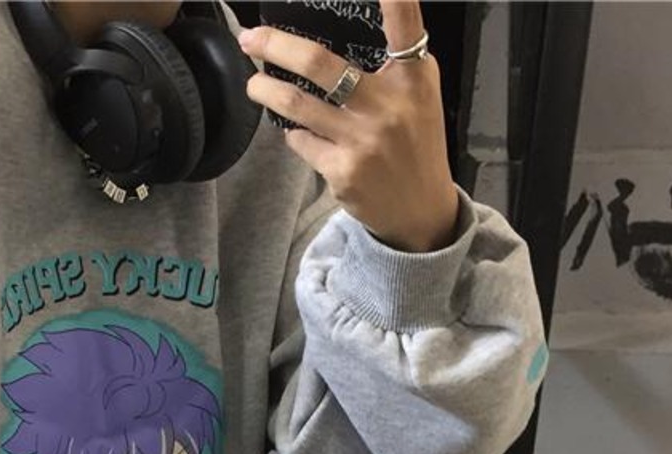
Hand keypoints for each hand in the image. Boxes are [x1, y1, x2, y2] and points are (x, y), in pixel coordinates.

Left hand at [237, 3, 460, 252]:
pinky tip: (300, 131)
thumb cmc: (415, 142)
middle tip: (251, 38)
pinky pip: (302, 141)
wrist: (420, 211)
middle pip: (319, 63)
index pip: (404, 24)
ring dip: (267, 90)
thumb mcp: (419, 93)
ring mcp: (361, 141)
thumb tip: (345, 25)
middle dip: (276, 45)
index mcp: (412, 78)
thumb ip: (396, 60)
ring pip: (297, 104)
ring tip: (254, 84)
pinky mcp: (342, 172)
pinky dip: (296, 133)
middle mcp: (387, 106)